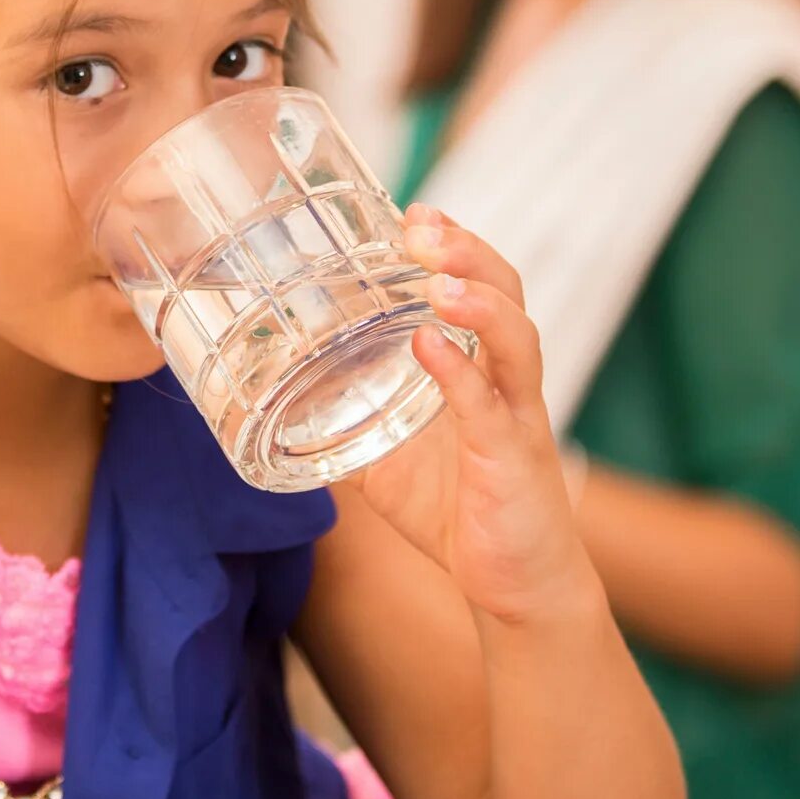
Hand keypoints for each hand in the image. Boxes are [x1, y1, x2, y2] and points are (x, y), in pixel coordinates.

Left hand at [355, 206, 595, 625]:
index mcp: (484, 369)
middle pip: (507, 291)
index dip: (455, 243)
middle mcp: (508, 381)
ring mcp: (516, 417)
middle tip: (421, 226)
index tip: (414, 209)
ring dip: (477, 299)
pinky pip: (489, 407)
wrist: (516, 589)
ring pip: (515, 338)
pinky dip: (459, 371)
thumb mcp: (390, 461)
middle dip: (467, 250)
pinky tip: (430, 345)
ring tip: (437, 277)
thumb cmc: (462, 514)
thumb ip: (349, 427)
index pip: (481, 285)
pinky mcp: (512, 459)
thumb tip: (283, 408)